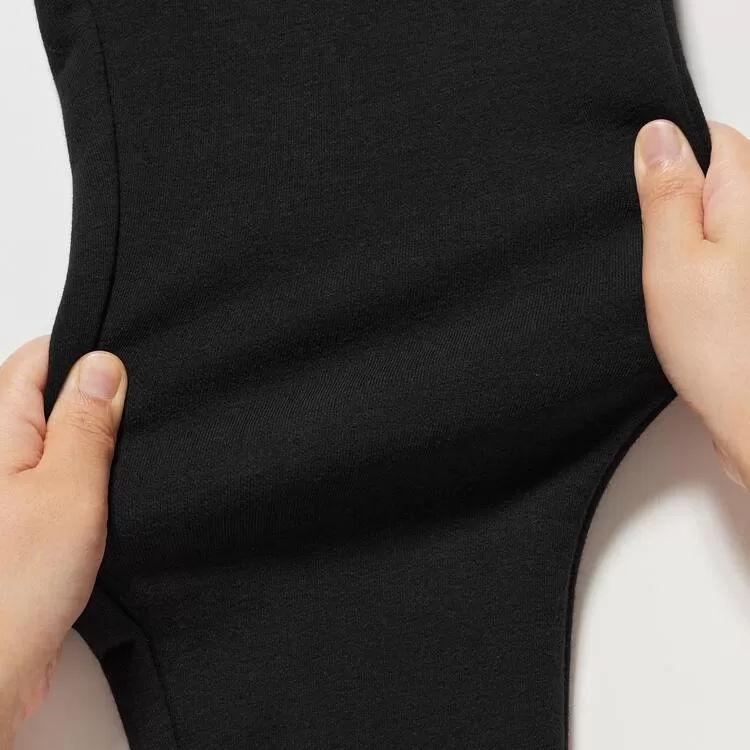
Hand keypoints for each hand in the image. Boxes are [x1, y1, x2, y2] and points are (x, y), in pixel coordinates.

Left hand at [0, 337, 126, 746]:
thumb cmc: (16, 586)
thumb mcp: (70, 488)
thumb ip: (86, 423)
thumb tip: (104, 365)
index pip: (38, 359)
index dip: (87, 358)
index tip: (127, 379)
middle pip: (50, 396)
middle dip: (96, 406)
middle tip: (128, 433)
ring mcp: (9, 484)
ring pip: (60, 437)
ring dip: (94, 447)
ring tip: (117, 470)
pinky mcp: (22, 514)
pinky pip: (61, 473)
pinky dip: (88, 478)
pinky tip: (107, 497)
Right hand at [635, 119, 749, 487]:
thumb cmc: (722, 348)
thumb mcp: (672, 259)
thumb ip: (666, 194)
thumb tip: (657, 134)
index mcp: (748, 198)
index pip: (713, 139)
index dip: (670, 156)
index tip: (644, 192)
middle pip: (716, 178)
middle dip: (675, 201)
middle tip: (653, 245)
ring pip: (715, 220)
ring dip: (685, 238)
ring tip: (668, 276)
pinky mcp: (744, 288)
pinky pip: (719, 255)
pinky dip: (696, 267)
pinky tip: (684, 295)